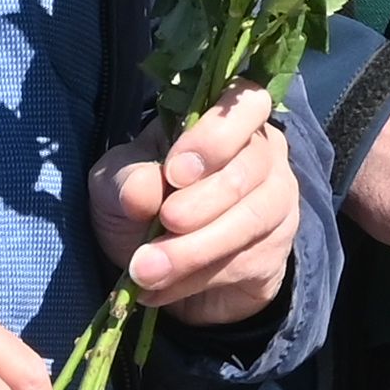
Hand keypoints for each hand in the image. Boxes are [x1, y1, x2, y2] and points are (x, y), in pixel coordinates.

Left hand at [92, 81, 298, 329]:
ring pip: (252, 218)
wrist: (161, 274)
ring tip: (146, 268)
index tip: (175, 172)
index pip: (249, 102)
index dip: (216, 135)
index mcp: (225, 122)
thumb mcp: (114, 186)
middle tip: (162, 221)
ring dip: (196, 247)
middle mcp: (262, 155)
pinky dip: (195, 277)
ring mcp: (275, 202)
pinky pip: (245, 261)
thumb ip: (124, 179)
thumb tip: (143, 191)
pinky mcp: (275, 250)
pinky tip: (160, 287)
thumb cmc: (141, 208)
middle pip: (250, 168)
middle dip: (202, 201)